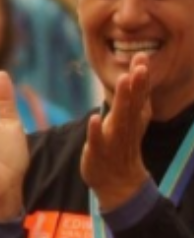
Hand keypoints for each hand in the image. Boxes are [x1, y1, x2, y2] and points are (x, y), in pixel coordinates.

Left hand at [83, 53, 153, 211]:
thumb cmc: (122, 142)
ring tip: (124, 82)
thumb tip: (140, 65)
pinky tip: (95, 117)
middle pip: (133, 103)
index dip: (141, 76)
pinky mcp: (99, 151)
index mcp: (136, 116)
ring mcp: (114, 138)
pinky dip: (97, 129)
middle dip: (137, 85)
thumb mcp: (132, 117)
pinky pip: (98, 139)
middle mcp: (128, 126)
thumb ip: (136, 93)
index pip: (140, 94)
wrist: (118, 180)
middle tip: (140, 66)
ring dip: (122, 100)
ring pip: (120, 118)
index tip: (142, 56)